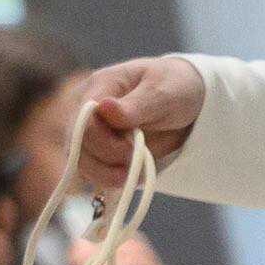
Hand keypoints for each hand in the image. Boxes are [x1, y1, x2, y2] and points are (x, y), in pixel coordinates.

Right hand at [70, 60, 201, 194]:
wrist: (188, 96)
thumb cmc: (175, 87)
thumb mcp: (164, 91)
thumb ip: (137, 104)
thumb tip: (105, 107)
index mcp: (99, 86)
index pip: (83, 119)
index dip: (102, 140)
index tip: (131, 148)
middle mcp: (85, 108)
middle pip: (76, 143)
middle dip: (105, 158)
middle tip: (135, 161)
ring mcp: (89, 130)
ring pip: (79, 160)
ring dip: (103, 174)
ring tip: (131, 175)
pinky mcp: (98, 149)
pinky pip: (91, 170)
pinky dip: (107, 178)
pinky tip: (128, 177)